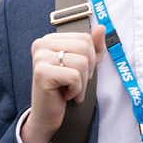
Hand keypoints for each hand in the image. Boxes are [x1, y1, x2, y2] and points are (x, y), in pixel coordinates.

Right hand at [20, 25, 106, 142]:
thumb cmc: (64, 89)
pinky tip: (65, 95)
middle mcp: (41, 44)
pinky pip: (74, 76)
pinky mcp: (42, 73)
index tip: (78, 72)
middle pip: (84, 48)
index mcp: (49, 38)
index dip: (90, 58)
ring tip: (70, 89)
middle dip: (87, 70)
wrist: (47, 115)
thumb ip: (93, 46)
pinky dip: (76, 90)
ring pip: (82, 62)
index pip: (85, 38)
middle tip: (75, 83)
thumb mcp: (84, 66)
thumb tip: (102, 27)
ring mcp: (40, 57)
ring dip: (82, 82)